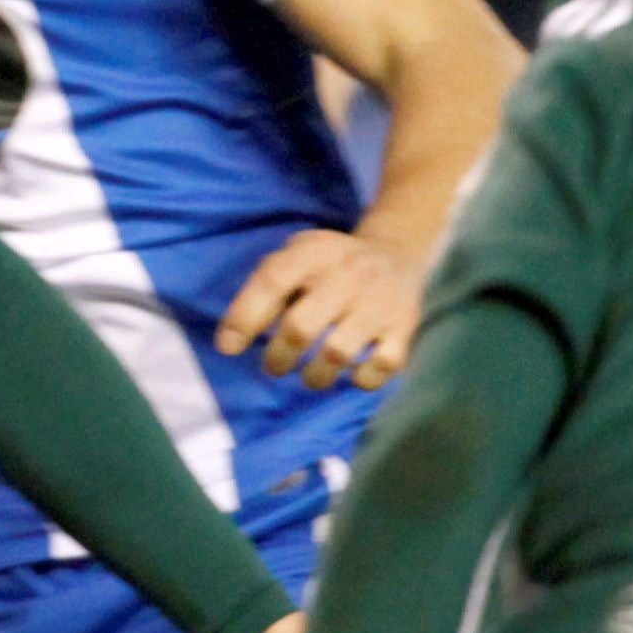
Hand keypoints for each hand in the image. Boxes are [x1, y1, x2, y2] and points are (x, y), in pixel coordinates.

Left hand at [216, 228, 423, 390]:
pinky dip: (362, 379)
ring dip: (315, 376)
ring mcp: (379, 301)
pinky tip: (353, 374)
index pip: (272, 281)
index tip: (228, 347)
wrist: (396, 253)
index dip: (244, 318)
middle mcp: (348, 274)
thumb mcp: (294, 259)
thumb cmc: (329, 266)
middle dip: (278, 357)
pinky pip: (382, 364)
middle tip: (275, 366)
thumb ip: (263, 292)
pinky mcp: (404, 325)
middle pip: (300, 327)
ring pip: (337, 353)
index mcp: (314, 252)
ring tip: (310, 376)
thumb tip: (230, 343)